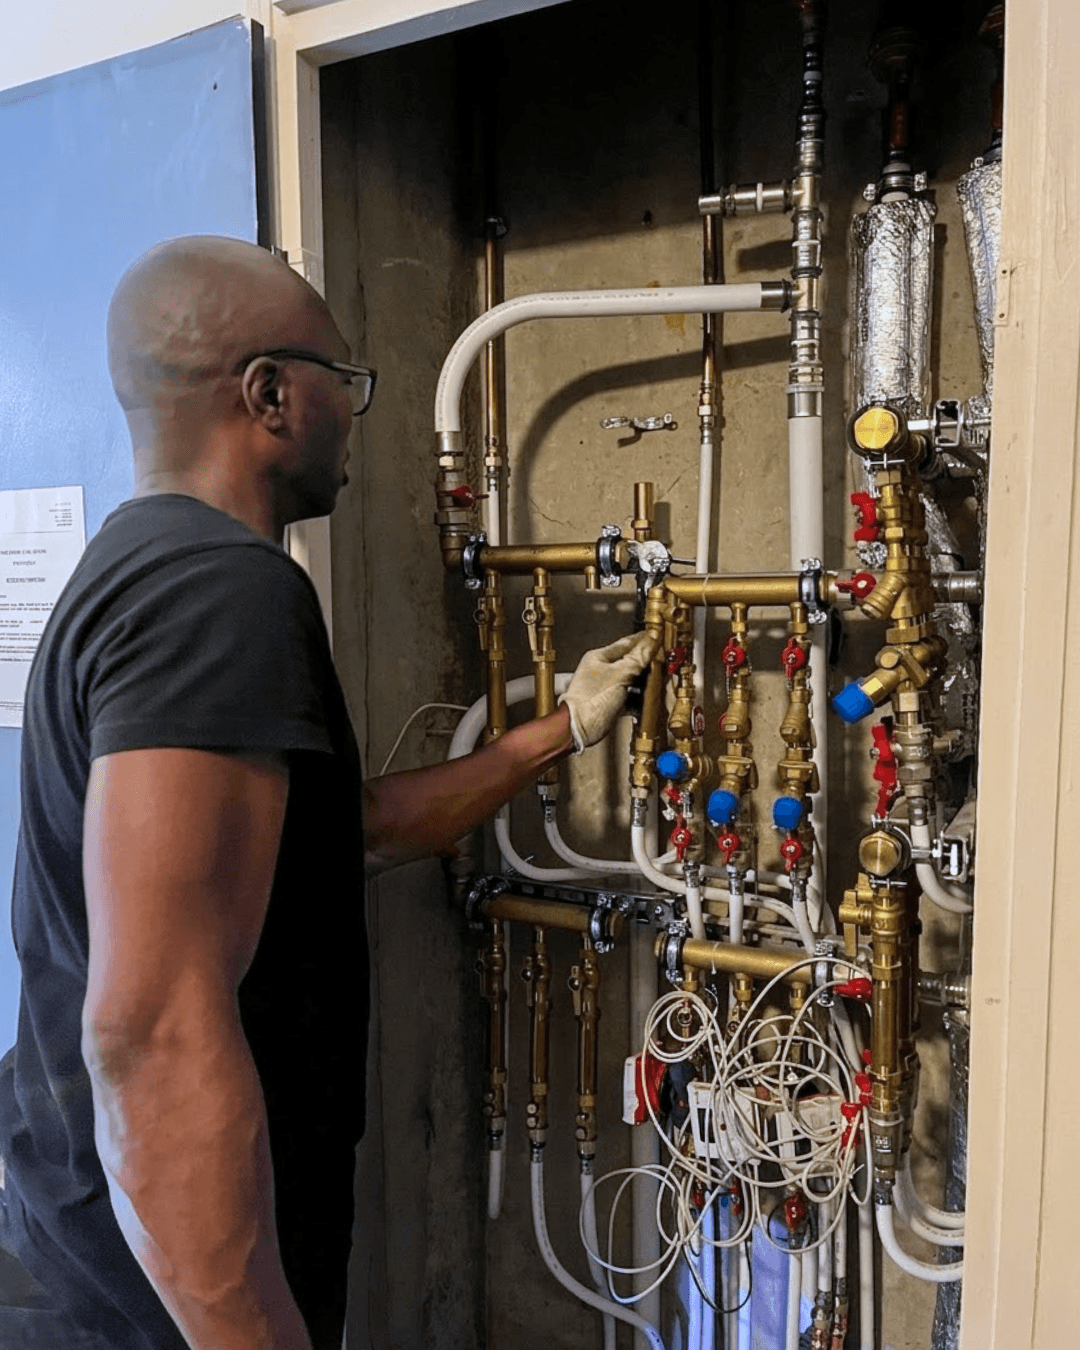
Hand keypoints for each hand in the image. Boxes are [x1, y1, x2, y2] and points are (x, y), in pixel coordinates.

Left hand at [558, 631, 658, 751]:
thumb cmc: (590, 701)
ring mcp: (607, 688)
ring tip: (661, 682)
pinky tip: (650, 700)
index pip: (626, 643)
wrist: (578, 730)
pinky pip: (631, 698)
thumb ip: (637, 658)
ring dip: (647, 683)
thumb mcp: (619, 675)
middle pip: (631, 663)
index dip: (644, 640)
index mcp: (599, 658)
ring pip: (633, 681)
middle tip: (665, 663)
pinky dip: (641, 699)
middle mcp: (602, 671)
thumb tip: (652, 641)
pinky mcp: (612, 704)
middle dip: (649, 664)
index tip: (659, 637)